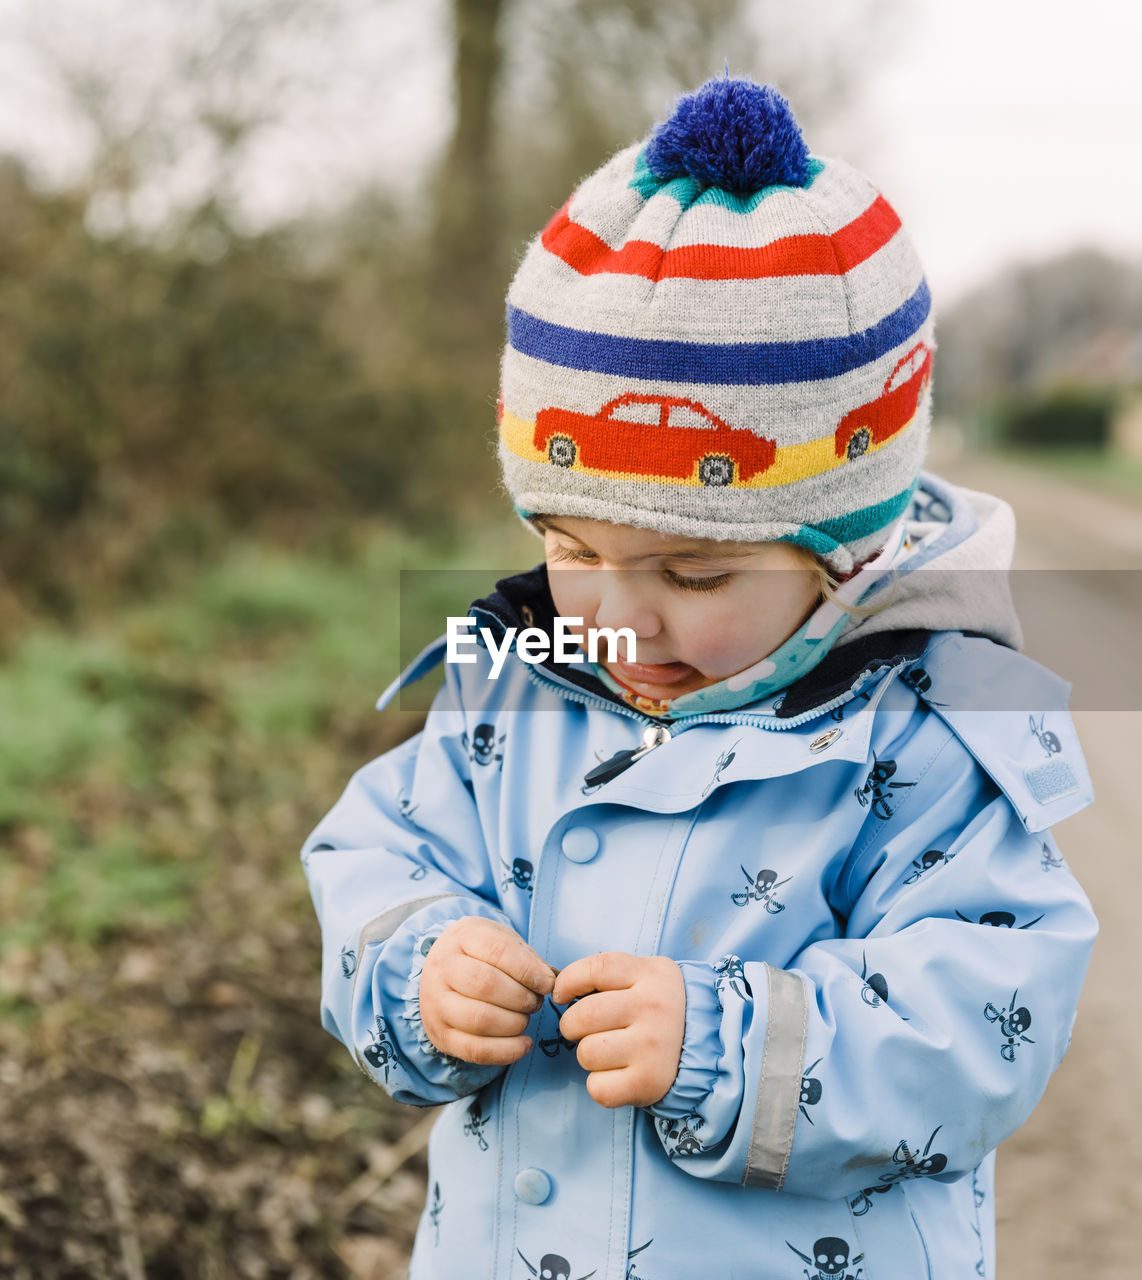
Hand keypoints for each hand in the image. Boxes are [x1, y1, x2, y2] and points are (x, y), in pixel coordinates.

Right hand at [420, 917, 555, 1065]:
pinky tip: (524, 1044)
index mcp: (461, 938)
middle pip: (486, 985)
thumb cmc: (480, 955)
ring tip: (525, 1019)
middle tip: (535, 1002)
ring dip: (514, 1023)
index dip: (528, 970)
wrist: (442, 971)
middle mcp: (442, 969)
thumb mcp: (501, 940)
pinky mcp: (440, 1035)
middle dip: (521, 997)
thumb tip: (549, 982)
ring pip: (479, 1019)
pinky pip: (475, 1050)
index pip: (497, 951)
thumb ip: (525, 958)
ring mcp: (436, 1003)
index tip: (548, 983)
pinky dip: (506, 1051)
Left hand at [553, 953, 684, 1108]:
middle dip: (573, 1025)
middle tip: (584, 1030)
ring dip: (589, 1055)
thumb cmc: (660, 1008)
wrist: (707, 1045)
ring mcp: (652, 1047)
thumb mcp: (647, 975)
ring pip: (586, 1053)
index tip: (562, 994)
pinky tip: (617, 1074)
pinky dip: (600, 1085)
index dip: (568, 981)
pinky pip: (598, 1087)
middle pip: (582, 1016)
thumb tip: (560, 988)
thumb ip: (609, 974)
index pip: (596, 968)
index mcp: (651, 975)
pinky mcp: (649, 1082)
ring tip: (609, 1052)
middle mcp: (653, 1008)